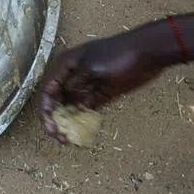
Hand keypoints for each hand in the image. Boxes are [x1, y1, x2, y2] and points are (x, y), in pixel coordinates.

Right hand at [39, 30, 168, 143]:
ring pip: (70, 107)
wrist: (147, 53)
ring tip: (68, 140)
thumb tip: (70, 103)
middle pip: (56, 100)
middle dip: (55, 119)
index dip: (46, 109)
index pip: (48, 89)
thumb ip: (76, 84)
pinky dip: (82, 121)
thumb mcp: (93, 68)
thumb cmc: (118, 55)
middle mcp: (72, 76)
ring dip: (67, 123)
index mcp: (66, 65)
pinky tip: (81, 134)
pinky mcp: (100, 94)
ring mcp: (86, 86)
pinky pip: (86, 110)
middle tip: (60, 137)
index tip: (51, 127)